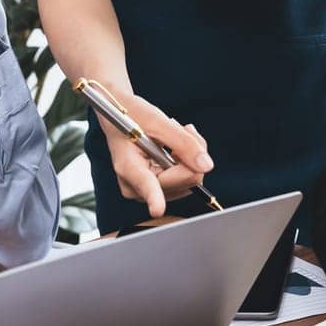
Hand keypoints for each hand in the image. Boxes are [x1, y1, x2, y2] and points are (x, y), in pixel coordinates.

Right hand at [98, 87, 213, 218]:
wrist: (120, 118)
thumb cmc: (131, 116)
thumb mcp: (157, 121)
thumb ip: (183, 142)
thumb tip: (206, 166)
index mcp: (128, 166)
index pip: (145, 185)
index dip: (154, 198)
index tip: (157, 210)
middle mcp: (135, 186)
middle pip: (181, 181)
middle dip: (190, 155)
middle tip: (184, 130)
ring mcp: (146, 191)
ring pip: (188, 181)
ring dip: (190, 155)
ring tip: (176, 135)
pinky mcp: (157, 190)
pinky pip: (185, 180)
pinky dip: (187, 160)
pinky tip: (175, 146)